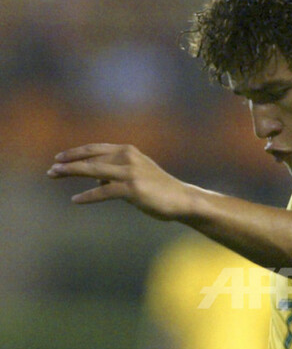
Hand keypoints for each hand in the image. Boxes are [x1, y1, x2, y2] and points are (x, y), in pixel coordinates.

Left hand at [47, 143, 193, 220]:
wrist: (183, 199)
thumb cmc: (160, 190)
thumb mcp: (137, 175)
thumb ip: (116, 174)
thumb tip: (96, 181)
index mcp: (129, 152)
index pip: (96, 149)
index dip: (76, 153)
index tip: (59, 158)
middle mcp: (128, 158)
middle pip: (91, 158)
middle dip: (68, 163)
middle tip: (51, 170)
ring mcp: (130, 173)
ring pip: (93, 171)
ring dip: (71, 172)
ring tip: (55, 174)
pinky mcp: (132, 189)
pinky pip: (104, 192)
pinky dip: (88, 196)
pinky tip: (75, 200)